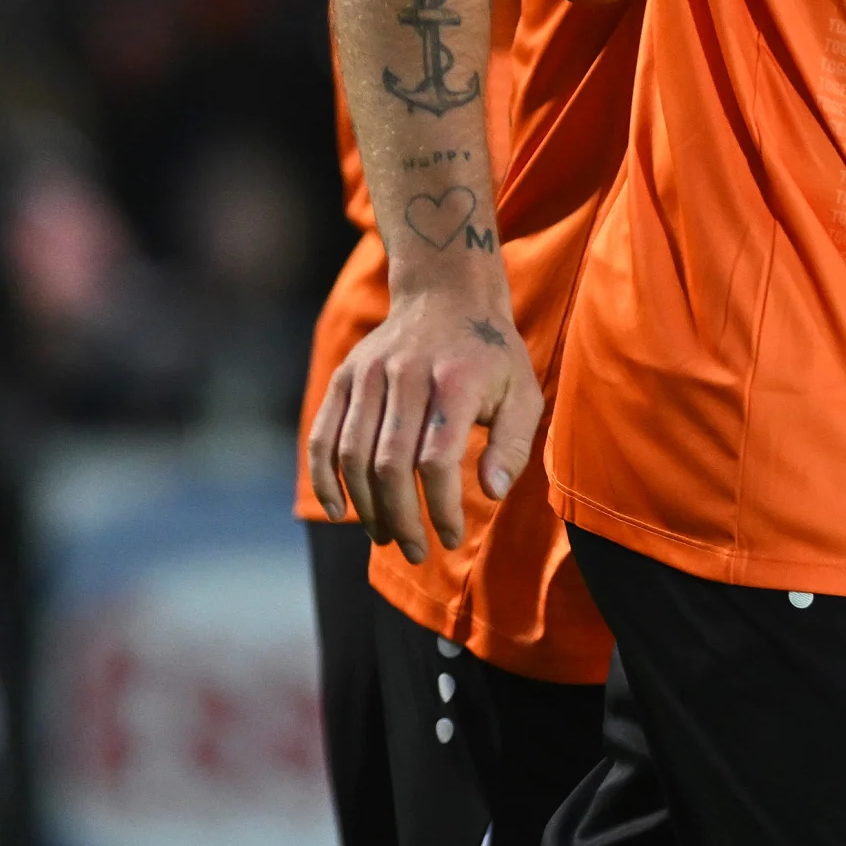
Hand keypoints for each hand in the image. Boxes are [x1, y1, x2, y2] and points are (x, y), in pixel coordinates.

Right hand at [306, 286, 539, 560]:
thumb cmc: (491, 356)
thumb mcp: (523, 392)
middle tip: (414, 551)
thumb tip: (492, 493)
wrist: (446, 295)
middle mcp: (405, 375)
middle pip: (389, 464)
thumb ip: (512, 444)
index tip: (450, 538)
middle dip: (401, 518)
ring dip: (365, 507)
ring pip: (352, 455)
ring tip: (385, 537)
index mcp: (455, 381)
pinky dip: (324, 477)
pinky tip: (339, 511)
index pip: (437, 459)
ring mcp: (368, 375)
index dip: (441, 507)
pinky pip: (322, 435)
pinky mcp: (344, 377)